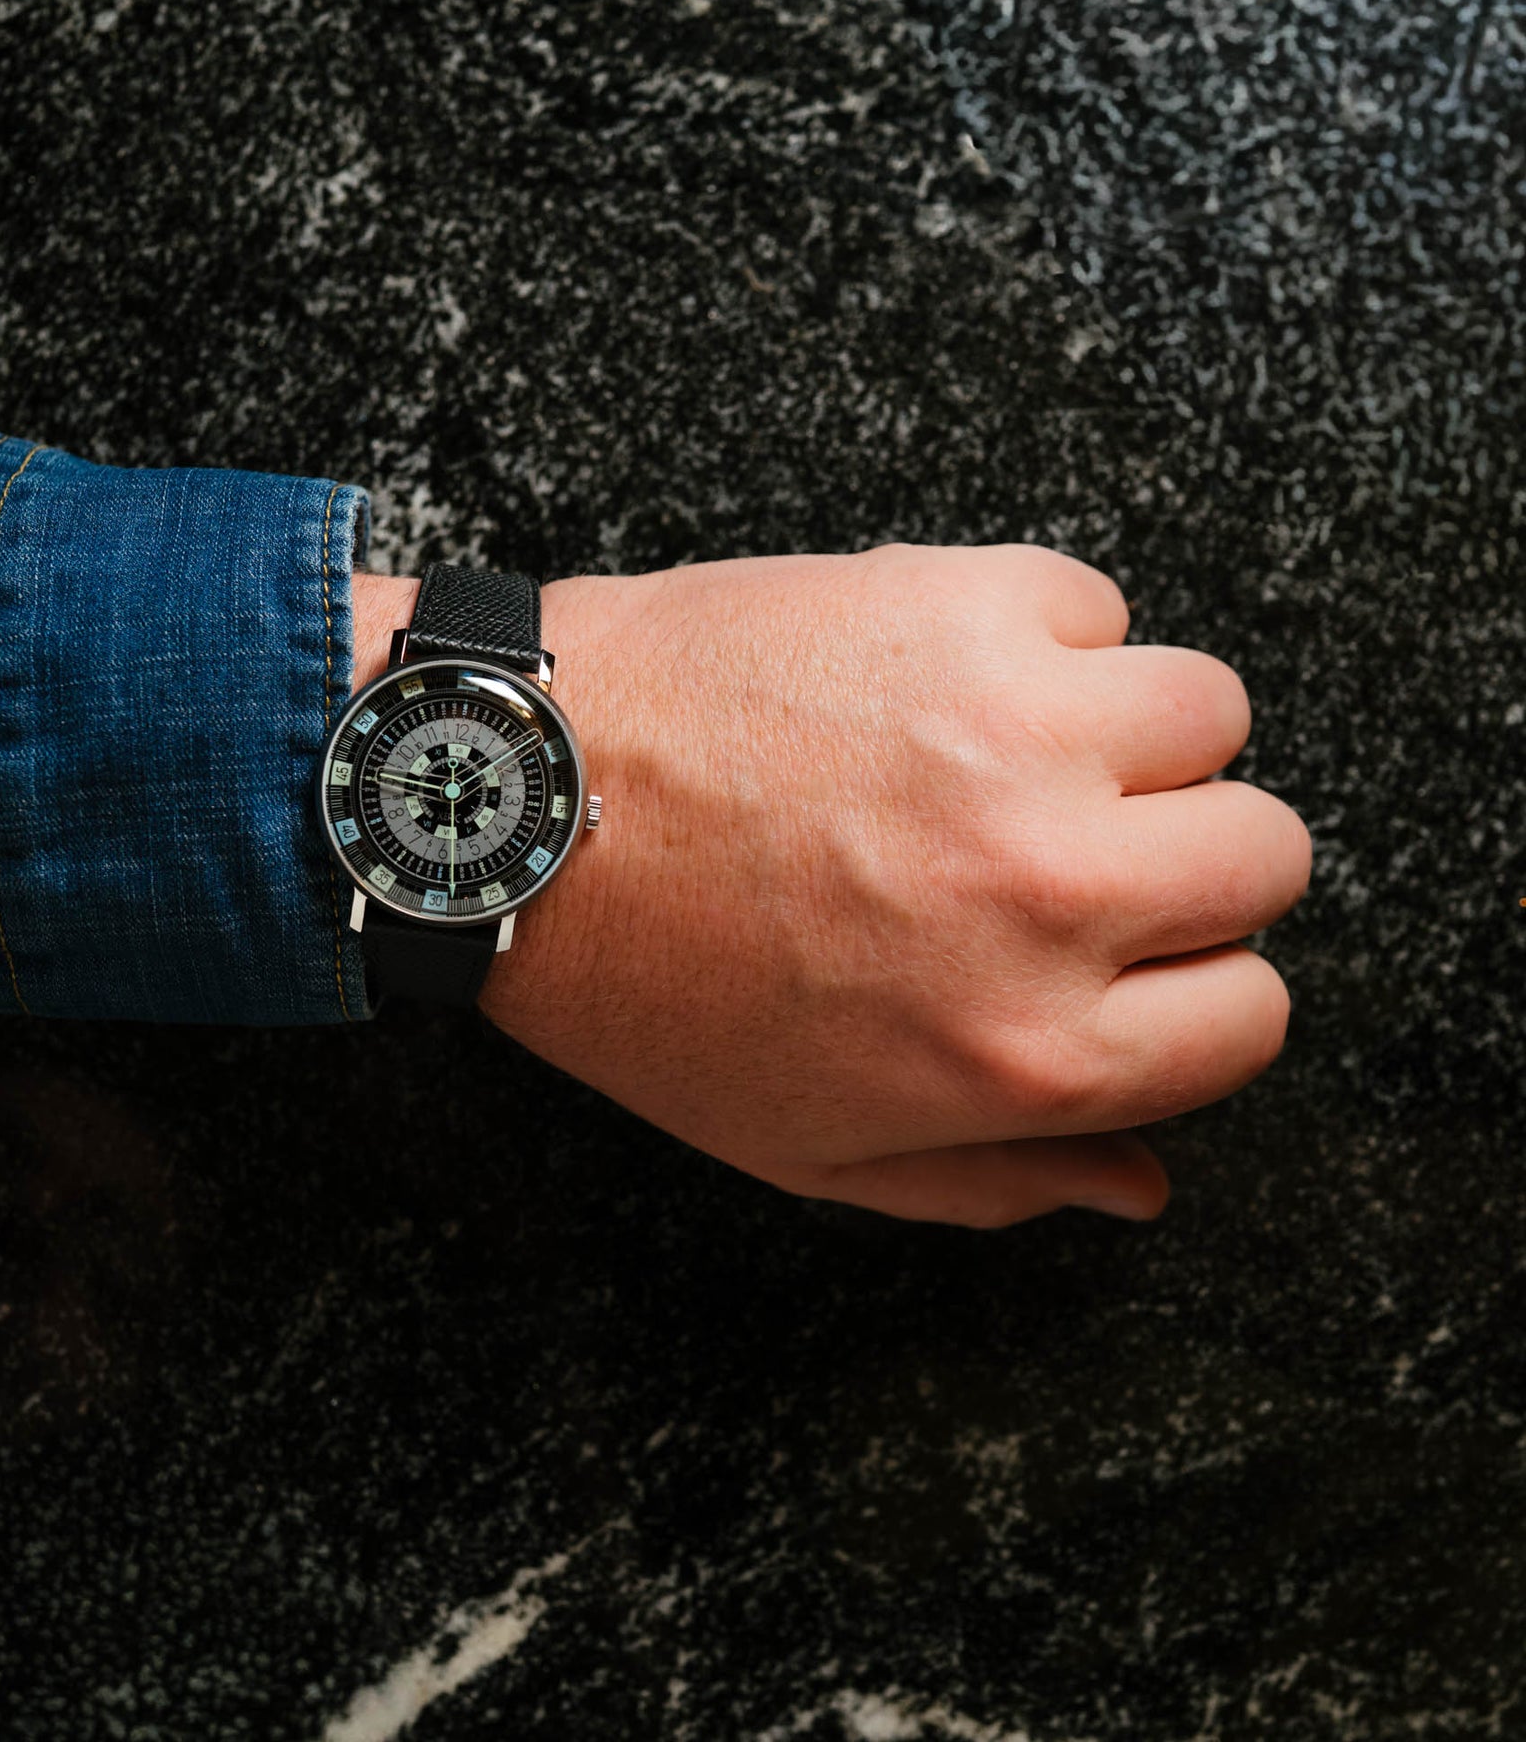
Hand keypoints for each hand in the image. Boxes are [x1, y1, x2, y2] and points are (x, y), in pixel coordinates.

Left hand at [473, 545, 1311, 1227]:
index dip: (1190, 991)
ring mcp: (1014, 733)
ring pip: (1211, 714)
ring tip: (1005, 755)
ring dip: (1128, 739)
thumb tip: (1142, 1185)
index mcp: (1021, 1050)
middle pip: (1266, 856)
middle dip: (1184, 866)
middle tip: (1067, 853)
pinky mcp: (958, 601)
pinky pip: (1097, 605)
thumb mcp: (808, 1147)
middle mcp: (1045, 892)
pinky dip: (1041, 636)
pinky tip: (938, 680)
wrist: (519, 807)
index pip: (1249, 1019)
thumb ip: (995, 1180)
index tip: (1126, 962)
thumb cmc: (646, 986)